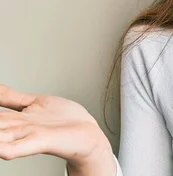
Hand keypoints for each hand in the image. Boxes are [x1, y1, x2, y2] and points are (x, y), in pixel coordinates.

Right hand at [0, 84, 114, 174]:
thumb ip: (12, 97)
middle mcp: (17, 128)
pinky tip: (1, 150)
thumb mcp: (34, 103)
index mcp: (14, 119)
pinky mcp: (41, 141)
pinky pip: (20, 148)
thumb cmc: (62, 121)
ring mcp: (28, 135)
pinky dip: (6, 149)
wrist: (89, 136)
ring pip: (0, 135)